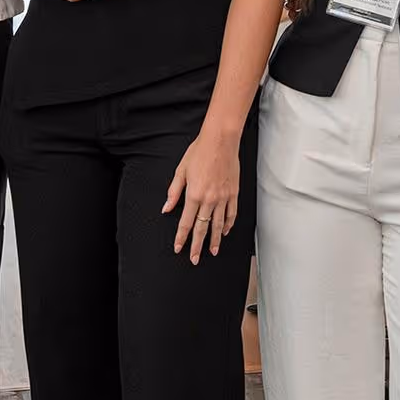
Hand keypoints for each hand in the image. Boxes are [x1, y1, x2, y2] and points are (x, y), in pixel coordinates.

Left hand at [163, 130, 238, 264]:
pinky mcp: (233, 193)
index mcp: (194, 194)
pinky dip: (228, 225)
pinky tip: (225, 232)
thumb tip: (166, 208)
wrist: (220, 141)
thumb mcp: (181, 171)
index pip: (185, 222)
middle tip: (194, 259)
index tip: (179, 248)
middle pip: (202, 228)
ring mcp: (223, 197)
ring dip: (215, 240)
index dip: (181, 237)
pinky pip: (231, 214)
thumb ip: (174, 192)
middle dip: (197, 246)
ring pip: (219, 225)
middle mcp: (209, 199)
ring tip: (212, 252)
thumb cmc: (199, 152)